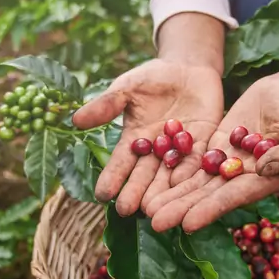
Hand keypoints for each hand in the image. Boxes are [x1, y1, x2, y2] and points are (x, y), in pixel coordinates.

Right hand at [72, 58, 223, 215]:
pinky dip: (190, 172)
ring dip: (162, 192)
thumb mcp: (127, 88)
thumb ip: (106, 105)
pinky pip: (197, 161)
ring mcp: (179, 150)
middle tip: (127, 210)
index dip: (112, 177)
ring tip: (155, 209)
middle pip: (145, 175)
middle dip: (136, 192)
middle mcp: (155, 151)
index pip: (121, 163)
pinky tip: (183, 185)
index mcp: (134, 140)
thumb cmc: (152, 77)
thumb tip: (75, 120)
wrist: (187, 67)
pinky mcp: (203, 144)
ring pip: (169, 175)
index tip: (102, 194)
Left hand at [144, 72, 278, 232]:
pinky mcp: (217, 145)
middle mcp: (243, 176)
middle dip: (182, 208)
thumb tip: (263, 168)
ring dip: (172, 194)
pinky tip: (153, 179)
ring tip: (146, 208)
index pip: (234, 197)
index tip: (187, 223)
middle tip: (154, 222)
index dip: (211, 210)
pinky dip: (175, 169)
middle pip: (208, 195)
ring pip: (196, 181)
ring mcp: (228, 161)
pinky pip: (194, 158)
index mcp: (266, 179)